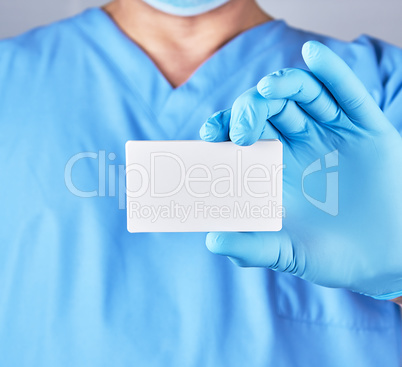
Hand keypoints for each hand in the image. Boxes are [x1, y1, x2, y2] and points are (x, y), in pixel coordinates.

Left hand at [199, 41, 401, 299]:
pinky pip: (349, 95)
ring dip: (284, 85)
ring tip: (267, 90)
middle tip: (241, 128)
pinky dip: (332, 72)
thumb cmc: (334, 256)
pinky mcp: (367, 131)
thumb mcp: (289, 254)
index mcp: (276, 168)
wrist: (386, 259)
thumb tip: (212, 240)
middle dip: (250, 109)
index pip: (243, 134)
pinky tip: (313, 56)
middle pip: (270, 109)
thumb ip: (252, 248)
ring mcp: (333, 135)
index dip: (225, 127)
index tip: (210, 134)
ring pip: (304, 95)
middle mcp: (300, 146)